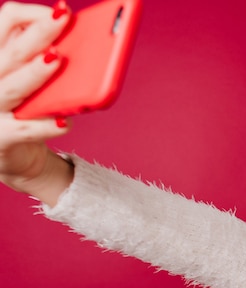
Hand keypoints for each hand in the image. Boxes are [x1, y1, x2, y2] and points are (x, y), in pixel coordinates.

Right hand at [0, 1, 73, 204]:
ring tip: (56, 60)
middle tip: (64, 18)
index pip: (6, 20)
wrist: (15, 157)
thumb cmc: (28, 111)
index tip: (61, 12)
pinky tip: (66, 122)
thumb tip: (80, 43)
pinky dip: (47, 126)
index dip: (32, 14)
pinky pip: (25, 130)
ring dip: (35, 73)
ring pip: (13, 87)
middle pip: (12, 50)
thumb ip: (45, 61)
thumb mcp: (34, 81)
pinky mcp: (2, 138)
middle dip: (39, 32)